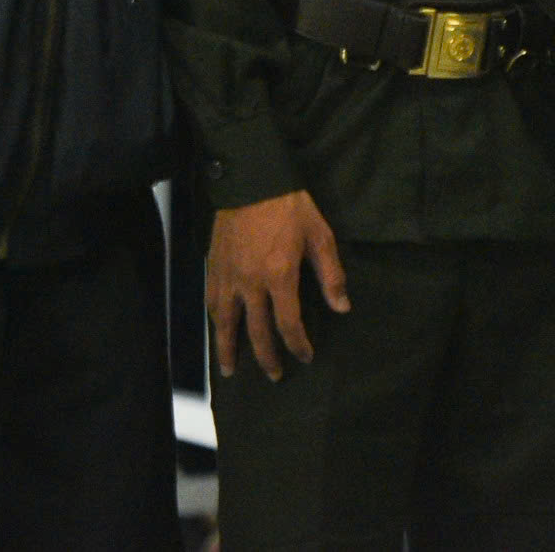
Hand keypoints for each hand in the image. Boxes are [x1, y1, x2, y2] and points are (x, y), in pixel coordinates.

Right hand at [207, 189, 348, 380]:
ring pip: (226, 323)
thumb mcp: (319, 235)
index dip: (298, 345)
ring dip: (229, 349)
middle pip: (257, 331)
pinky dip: (215, 322)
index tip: (305, 356)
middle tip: (274, 375)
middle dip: (267, 357)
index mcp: (280, 277)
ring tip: (231, 371)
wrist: (252, 179)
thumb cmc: (289, 206)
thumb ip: (330, 274)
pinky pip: (211, 302)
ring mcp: (228, 276)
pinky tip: (218, 330)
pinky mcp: (213, 266)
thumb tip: (342, 307)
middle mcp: (251, 283)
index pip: (288, 324)